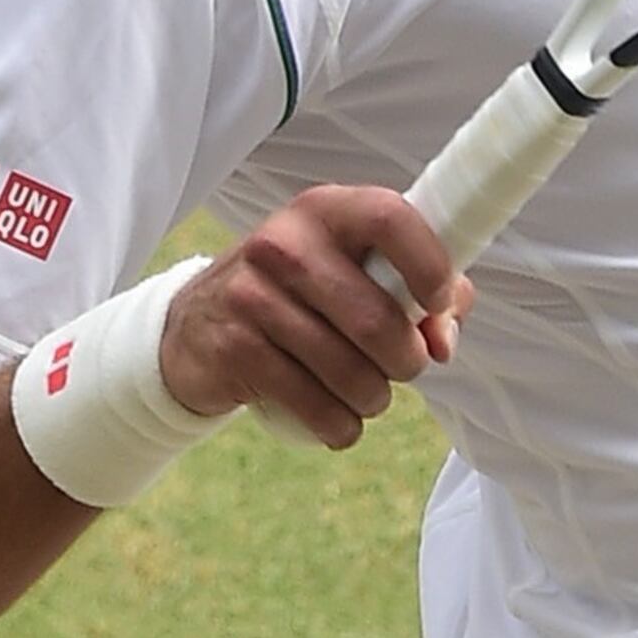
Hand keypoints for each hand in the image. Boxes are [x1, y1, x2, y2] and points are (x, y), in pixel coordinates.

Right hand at [159, 187, 468, 454]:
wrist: (196, 326)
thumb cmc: (300, 297)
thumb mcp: (351, 272)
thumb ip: (418, 294)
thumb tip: (442, 339)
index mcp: (325, 211)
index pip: (390, 218)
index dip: (430, 266)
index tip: (437, 303)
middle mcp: (283, 244)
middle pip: (376, 319)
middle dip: (407, 360)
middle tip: (403, 367)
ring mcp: (252, 295)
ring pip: (348, 372)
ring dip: (374, 399)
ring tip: (368, 395)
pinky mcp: (234, 348)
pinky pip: (312, 404)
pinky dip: (339, 426)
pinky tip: (338, 420)